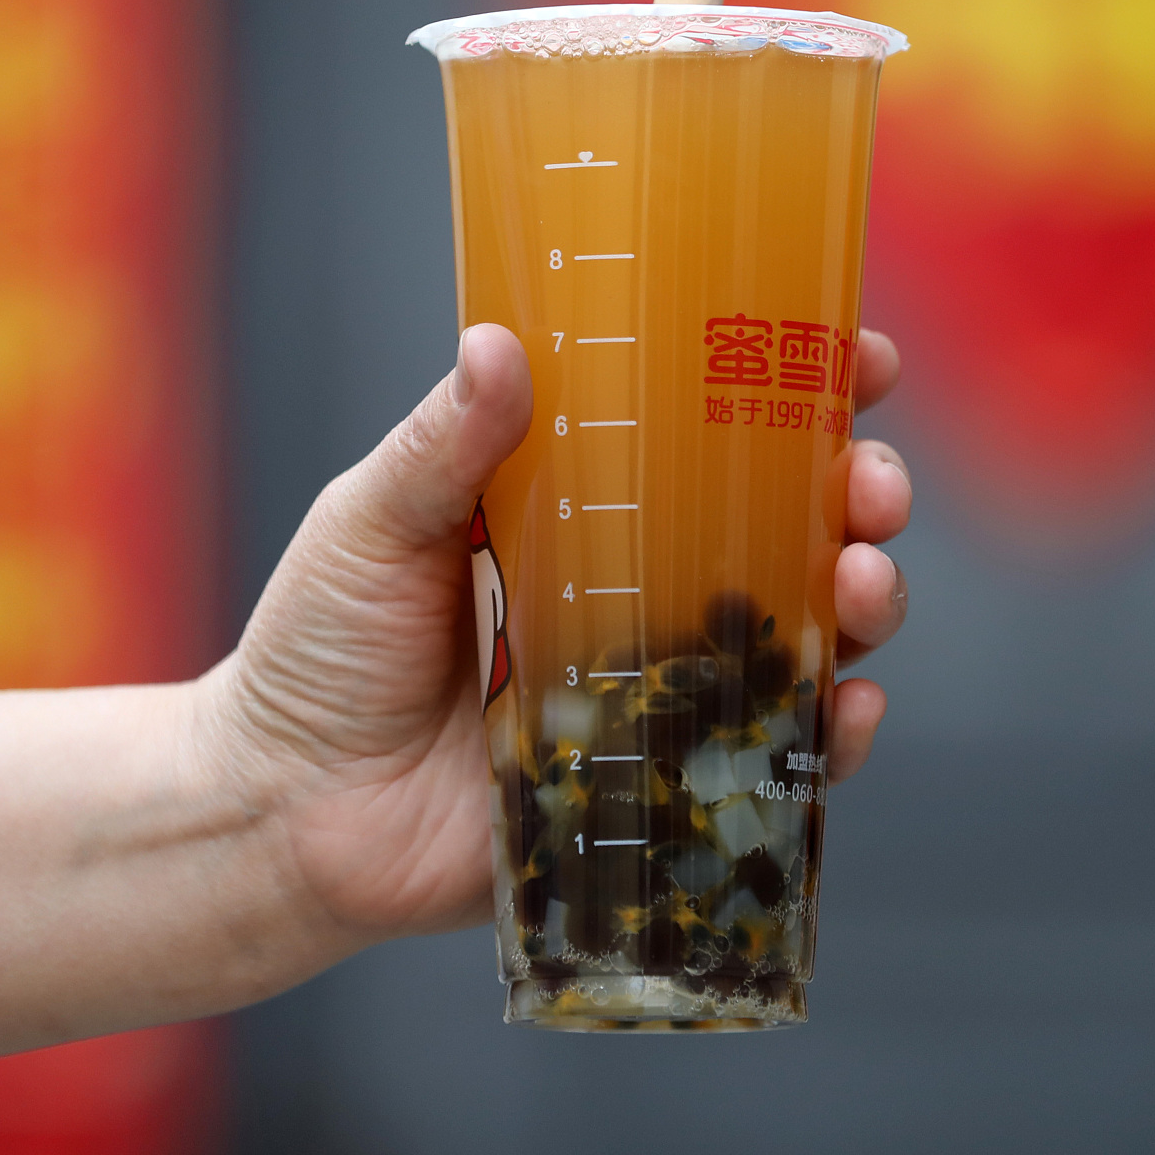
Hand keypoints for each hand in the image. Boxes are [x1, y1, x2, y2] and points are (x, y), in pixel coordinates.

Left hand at [199, 324, 915, 953]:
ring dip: (868, 597)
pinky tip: (850, 707)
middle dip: (862, 493)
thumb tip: (500, 343)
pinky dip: (835, 733)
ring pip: (811, 630)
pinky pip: (778, 755)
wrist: (283, 811)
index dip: (806, 386)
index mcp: (593, 501)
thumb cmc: (320, 649)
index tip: (862, 357)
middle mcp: (649, 584)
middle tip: (871, 487)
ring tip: (864, 584)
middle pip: (796, 522)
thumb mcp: (373, 523)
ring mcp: (668, 684)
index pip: (718, 425)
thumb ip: (443, 445)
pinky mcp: (667, 781)